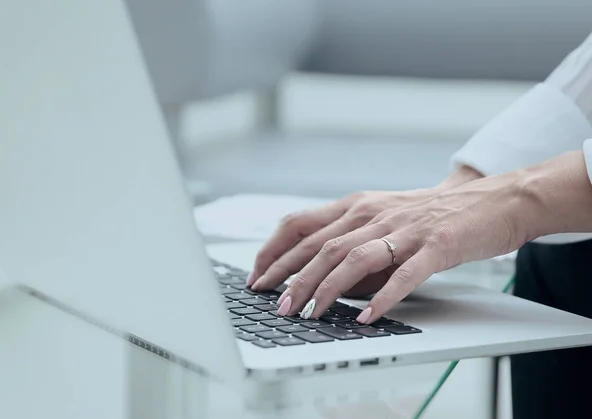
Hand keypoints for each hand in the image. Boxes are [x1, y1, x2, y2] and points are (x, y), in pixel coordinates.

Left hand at [277, 170, 530, 323]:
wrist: (491, 200)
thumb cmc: (432, 214)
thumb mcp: (383, 219)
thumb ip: (352, 244)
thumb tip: (322, 282)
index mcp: (357, 204)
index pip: (300, 224)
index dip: (274, 251)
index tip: (257, 276)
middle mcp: (374, 212)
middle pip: (321, 246)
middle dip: (292, 278)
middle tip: (277, 306)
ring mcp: (404, 229)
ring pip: (353, 258)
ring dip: (325, 288)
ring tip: (309, 314)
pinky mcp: (435, 245)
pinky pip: (403, 274)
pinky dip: (382, 296)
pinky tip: (365, 316)